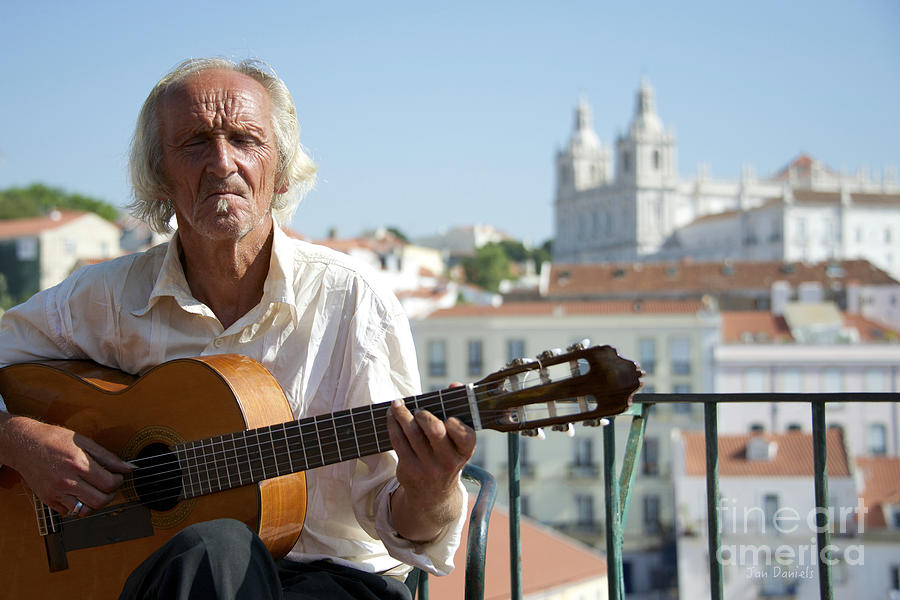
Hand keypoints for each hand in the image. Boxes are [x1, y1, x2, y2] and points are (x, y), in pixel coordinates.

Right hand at [1, 415, 131, 516]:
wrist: (25, 445)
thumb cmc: (54, 440)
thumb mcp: (85, 442)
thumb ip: (108, 457)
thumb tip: (128, 467)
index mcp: (79, 465)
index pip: (109, 484)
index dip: (119, 481)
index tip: (118, 477)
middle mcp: (67, 481)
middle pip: (100, 501)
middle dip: (111, 495)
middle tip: (109, 486)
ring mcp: (56, 493)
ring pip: (85, 511)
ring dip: (95, 504)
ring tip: (96, 492)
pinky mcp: (48, 500)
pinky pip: (69, 512)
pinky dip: (78, 506)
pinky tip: (80, 494)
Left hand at [386, 393, 475, 542]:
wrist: (432, 495)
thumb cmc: (446, 456)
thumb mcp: (458, 442)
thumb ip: (458, 412)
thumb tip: (455, 384)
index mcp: (465, 452)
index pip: (465, 436)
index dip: (455, 424)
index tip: (448, 417)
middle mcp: (448, 461)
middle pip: (435, 431)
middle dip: (424, 415)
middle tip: (417, 409)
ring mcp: (427, 467)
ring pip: (412, 433)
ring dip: (402, 414)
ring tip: (397, 404)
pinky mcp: (409, 469)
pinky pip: (398, 441)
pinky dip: (393, 424)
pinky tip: (391, 415)